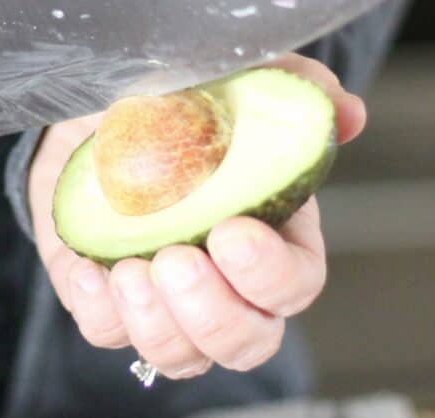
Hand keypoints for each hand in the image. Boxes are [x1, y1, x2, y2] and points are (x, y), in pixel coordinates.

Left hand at [29, 53, 366, 378]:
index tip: (228, 233)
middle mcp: (224, 282)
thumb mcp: (221, 79)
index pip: (296, 283)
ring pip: (182, 356)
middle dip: (214, 315)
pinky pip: (109, 336)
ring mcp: (165, 300)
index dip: (269, 274)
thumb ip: (283, 87)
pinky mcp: (110, 303)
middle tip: (175, 260)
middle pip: (248, 343)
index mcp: (269, 234)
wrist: (88, 113)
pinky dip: (101, 313)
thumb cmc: (167, 101)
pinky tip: (88, 271)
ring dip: (156, 324)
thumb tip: (346, 111)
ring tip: (128, 268)